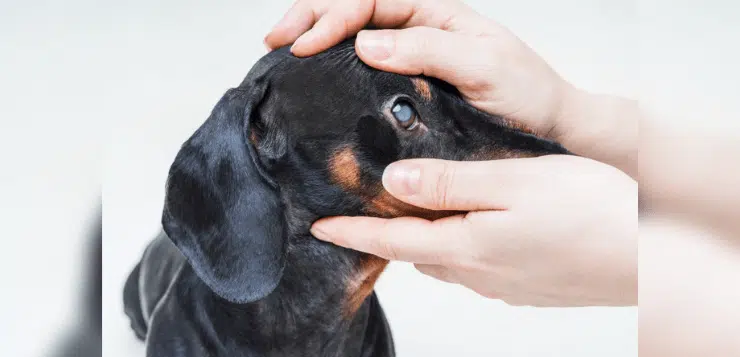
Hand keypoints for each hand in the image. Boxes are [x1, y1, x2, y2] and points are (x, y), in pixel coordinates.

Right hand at [265, 0, 636, 177]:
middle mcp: (419, 31)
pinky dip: (333, 69)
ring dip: (316, 36)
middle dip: (311, 17)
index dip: (333, 16)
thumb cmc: (526, 95)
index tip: (305, 43)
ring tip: (282, 51)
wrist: (549, 130)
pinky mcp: (407, 89)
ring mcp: (411, 59)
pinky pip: (363, 70)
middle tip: (275, 39)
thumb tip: (366, 43)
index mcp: (435, 14)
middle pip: (354, 9)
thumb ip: (429, 49)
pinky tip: (314, 78)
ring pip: (353, 36)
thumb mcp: (483, 66)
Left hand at [310, 155, 637, 306]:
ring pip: (448, 262)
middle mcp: (479, 273)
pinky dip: (462, 249)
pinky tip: (477, 231)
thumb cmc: (589, 211)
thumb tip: (393, 185)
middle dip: (387, 238)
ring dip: (426, 242)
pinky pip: (478, 269)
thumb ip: (449, 184)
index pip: (391, 242)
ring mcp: (505, 285)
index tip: (319, 228)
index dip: (352, 234)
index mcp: (467, 246)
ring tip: (419, 217)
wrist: (651, 258)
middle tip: (367, 215)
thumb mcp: (512, 182)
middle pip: (417, 255)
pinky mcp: (528, 287)